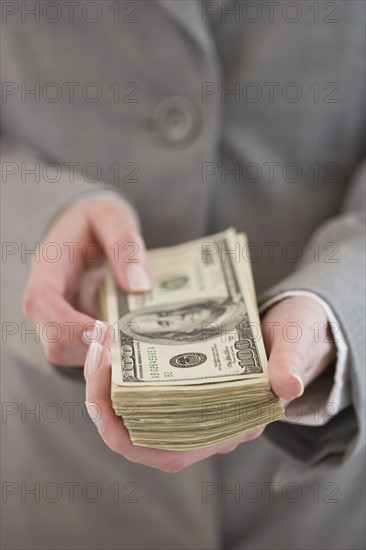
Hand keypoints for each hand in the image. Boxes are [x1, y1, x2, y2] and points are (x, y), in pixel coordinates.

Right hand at [22, 196, 150, 365]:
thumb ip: (124, 243)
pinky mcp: (79, 328)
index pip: (40, 301)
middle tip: (128, 348)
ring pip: (69, 353)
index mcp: (49, 267)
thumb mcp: (110, 216)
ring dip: (100, 360)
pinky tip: (136, 351)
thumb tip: (139, 285)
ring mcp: (62, 317)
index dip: (66, 322)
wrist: (92, 227)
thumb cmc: (96, 220)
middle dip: (88, 352)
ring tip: (137, 352)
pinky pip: (86, 353)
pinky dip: (108, 358)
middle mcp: (49, 299)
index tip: (102, 330)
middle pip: (52, 340)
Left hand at [84, 296, 336, 471]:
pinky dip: (121, 370)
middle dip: (103, 399)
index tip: (105, 386)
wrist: (293, 329)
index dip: (126, 431)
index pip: (168, 451)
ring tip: (100, 338)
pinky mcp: (184, 383)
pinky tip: (115, 339)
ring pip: (133, 412)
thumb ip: (292, 362)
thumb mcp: (296, 342)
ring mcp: (193, 405)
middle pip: (137, 435)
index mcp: (232, 425)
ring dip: (107, 381)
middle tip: (97, 349)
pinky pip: (141, 389)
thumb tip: (287, 385)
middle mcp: (206, 424)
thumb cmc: (296, 339)